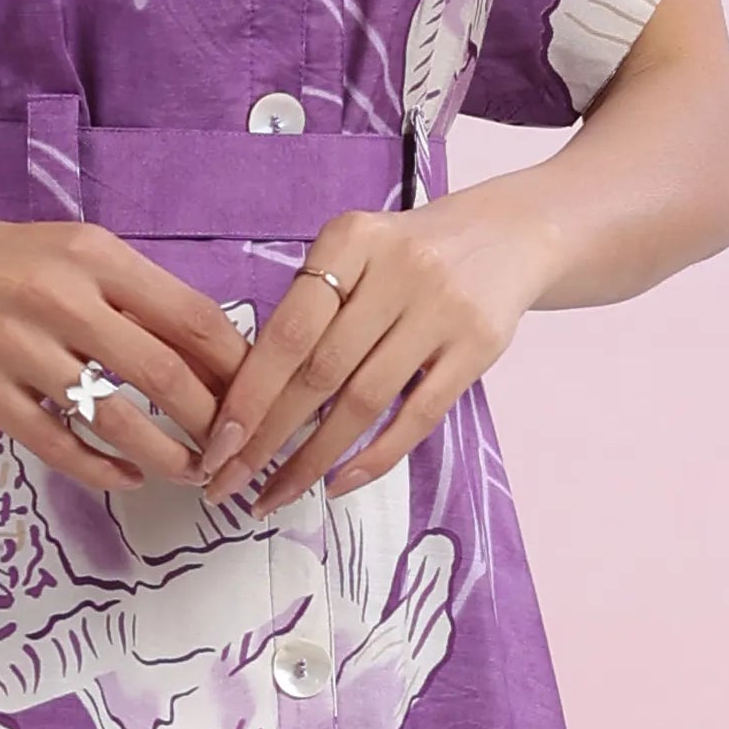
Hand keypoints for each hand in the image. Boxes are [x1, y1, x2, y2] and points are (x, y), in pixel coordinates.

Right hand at [0, 209, 248, 493]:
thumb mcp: (71, 254)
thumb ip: (134, 297)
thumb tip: (214, 354)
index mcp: (93, 256)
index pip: (190, 316)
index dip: (235, 367)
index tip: (261, 398)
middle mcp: (58, 298)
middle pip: (163, 373)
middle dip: (212, 424)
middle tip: (235, 452)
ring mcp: (16, 348)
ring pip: (114, 418)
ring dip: (165, 455)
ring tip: (191, 473)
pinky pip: (56, 443)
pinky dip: (101, 468)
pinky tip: (127, 476)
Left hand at [193, 187, 545, 510]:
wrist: (511, 234)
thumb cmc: (410, 255)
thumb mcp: (357, 253)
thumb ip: (311, 306)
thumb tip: (247, 393)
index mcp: (351, 239)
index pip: (289, 330)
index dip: (250, 393)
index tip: (218, 444)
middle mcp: (398, 270)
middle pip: (320, 371)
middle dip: (268, 436)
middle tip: (230, 483)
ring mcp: (443, 309)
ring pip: (364, 401)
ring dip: (313, 458)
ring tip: (276, 494)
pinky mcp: (479, 347)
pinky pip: (418, 417)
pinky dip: (374, 457)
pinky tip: (338, 484)